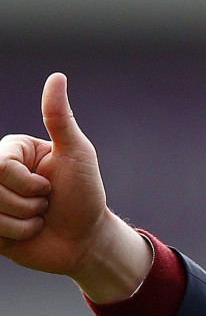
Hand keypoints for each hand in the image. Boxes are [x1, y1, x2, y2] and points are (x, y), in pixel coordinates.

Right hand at [0, 73, 150, 301]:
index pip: (0, 165)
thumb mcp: (77, 154)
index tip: (50, 185)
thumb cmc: (85, 195)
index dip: (28, 182)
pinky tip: (32, 231)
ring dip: (24, 219)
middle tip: (47, 202)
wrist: (87, 239)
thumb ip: (60, 118)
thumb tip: (57, 76)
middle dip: (28, 202)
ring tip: (40, 217)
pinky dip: (18, 233)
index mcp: (13, 151)